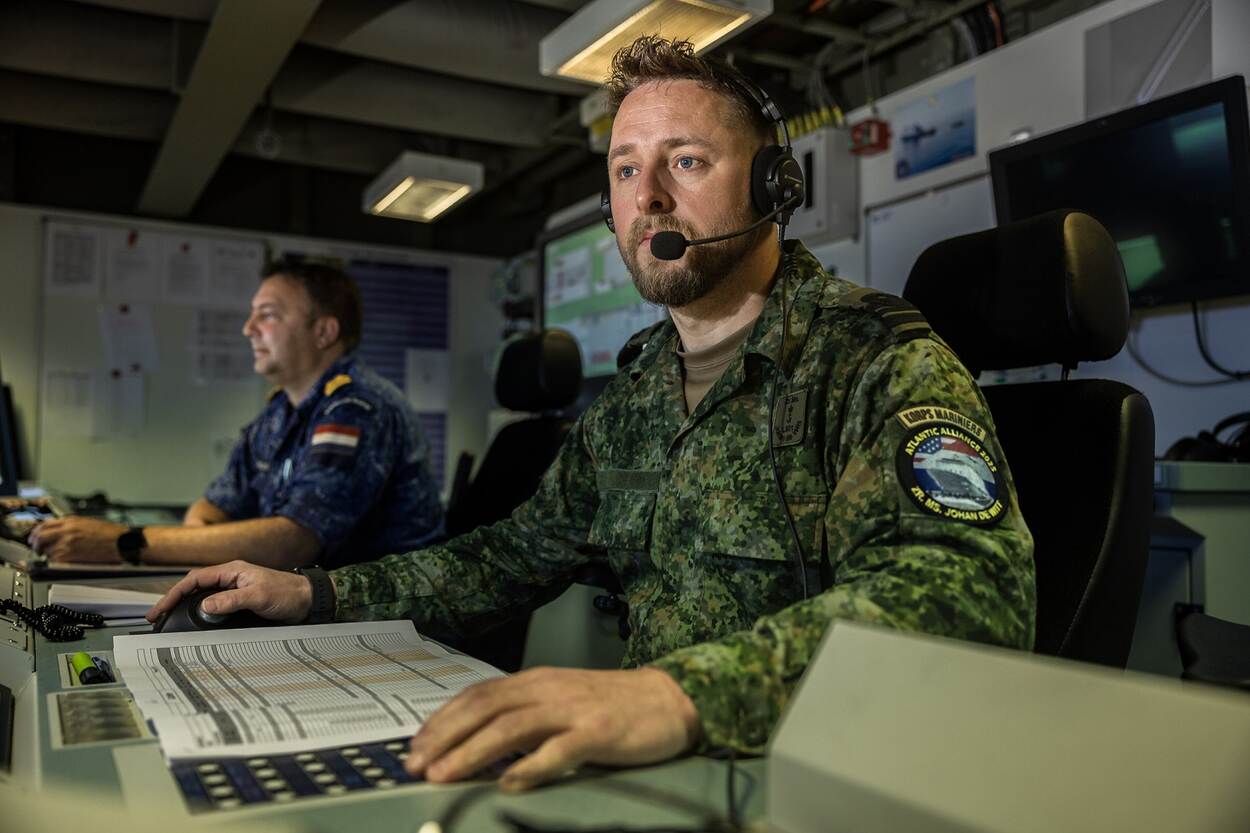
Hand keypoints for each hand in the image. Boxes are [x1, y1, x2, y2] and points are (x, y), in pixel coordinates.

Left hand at [28, 517, 125, 562]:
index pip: (44, 525)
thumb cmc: (112, 534)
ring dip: (48, 554)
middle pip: (40, 537)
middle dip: (36, 544)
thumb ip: (71, 526)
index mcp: (71, 520)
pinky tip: (62, 561)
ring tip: (55, 556)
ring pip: (46, 550)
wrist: (122, 542)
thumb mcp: (88, 523)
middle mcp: (67, 530)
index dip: (36, 532)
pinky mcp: (71, 555)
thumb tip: (58, 532)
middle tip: (37, 549)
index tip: (35, 537)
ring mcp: (67, 543)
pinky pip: (54, 560)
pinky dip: (55, 562)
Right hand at [145, 560, 313, 624]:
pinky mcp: (241, 603)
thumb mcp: (258, 596)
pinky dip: (201, 616)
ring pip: (203, 599)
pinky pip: (215, 608)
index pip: (194, 579)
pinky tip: (195, 624)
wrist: (308, 600)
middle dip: (174, 601)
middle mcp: (231, 579)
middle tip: (157, 617)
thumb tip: (206, 606)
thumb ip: (232, 600)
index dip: (174, 593)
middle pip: (194, 588)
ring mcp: (235, 591)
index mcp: (232, 571)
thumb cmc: (288, 593)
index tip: (161, 608)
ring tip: (170, 620)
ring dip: (186, 608)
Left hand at [406, 666, 700, 791]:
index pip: (477, 696)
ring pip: (512, 727)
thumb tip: (474, 744)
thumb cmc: (609, 706)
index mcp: (535, 681)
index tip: (413, 749)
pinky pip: (559, 750)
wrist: (668, 700)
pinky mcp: (598, 732)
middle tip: (416, 767)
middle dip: (445, 738)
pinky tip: (508, 784)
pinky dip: (530, 767)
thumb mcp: (559, 701)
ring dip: (473, 752)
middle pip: (485, 709)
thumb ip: (524, 716)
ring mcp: (572, 710)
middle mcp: (548, 689)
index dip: (442, 721)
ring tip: (445, 776)